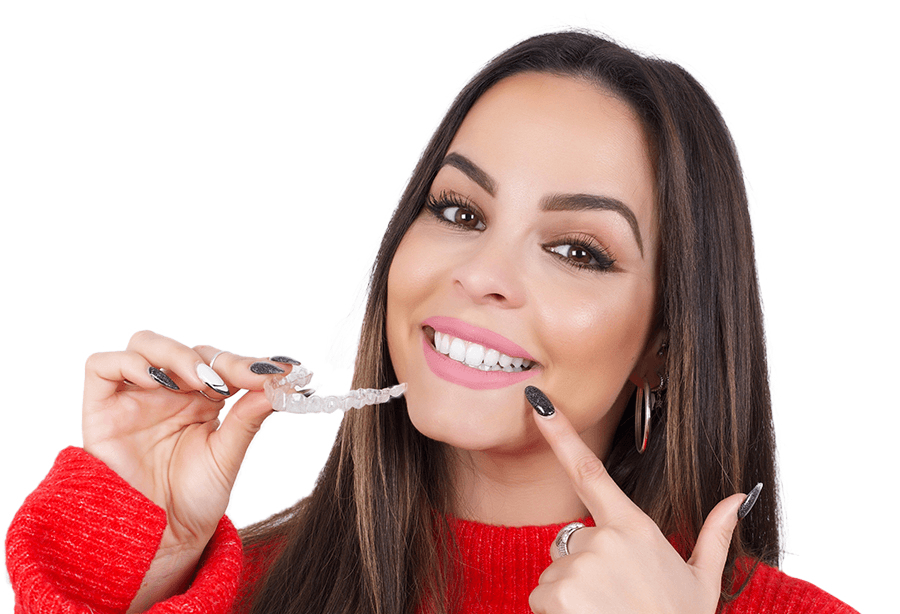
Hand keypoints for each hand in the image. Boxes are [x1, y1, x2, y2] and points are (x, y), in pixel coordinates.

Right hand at [82, 331, 287, 608]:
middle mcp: (168, 393)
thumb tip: (280, 383)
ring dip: (177, 355)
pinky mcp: (101, 408)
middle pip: (186, 349)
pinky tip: (159, 383)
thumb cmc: (194, 498)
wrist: (163, 538)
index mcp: (201, 399)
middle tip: (237, 380)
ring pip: (145, 345)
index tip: (277, 371)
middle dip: (215, 360)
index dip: (246, 363)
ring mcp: (134, 397)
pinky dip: (130, 364)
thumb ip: (249, 417)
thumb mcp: (228, 455)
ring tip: (200, 383)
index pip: (220, 363)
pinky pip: (102, 366)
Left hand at [526, 387, 750, 613]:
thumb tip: (740, 496)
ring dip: (570, 594)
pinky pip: (541, 597)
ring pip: (556, 573)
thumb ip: (714, 535)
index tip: (536, 403)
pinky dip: (555, 613)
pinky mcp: (557, 594)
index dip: (559, 433)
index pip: (589, 471)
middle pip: (572, 541)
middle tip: (615, 599)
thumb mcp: (701, 582)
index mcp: (635, 529)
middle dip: (584, 567)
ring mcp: (578, 566)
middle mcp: (604, 541)